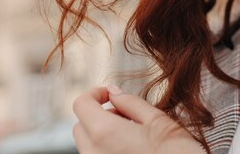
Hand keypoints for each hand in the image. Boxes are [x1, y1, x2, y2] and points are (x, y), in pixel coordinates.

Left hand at [72, 85, 204, 153]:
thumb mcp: (159, 121)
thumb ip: (131, 103)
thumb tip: (113, 92)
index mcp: (105, 133)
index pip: (81, 105)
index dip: (95, 93)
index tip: (110, 94)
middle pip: (80, 126)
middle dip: (98, 115)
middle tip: (127, 115)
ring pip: (88, 145)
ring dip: (102, 134)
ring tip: (133, 135)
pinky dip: (108, 150)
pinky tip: (133, 150)